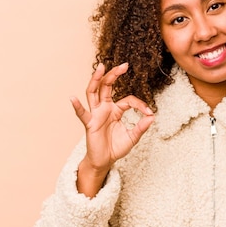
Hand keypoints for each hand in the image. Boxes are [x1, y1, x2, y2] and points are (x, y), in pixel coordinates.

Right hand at [70, 63, 154, 182]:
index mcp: (116, 110)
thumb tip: (152, 116)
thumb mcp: (132, 137)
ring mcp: (96, 114)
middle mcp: (104, 108)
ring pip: (94, 93)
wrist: (104, 161)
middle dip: (114, 75)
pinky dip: (77, 106)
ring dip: (96, 80)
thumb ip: (141, 127)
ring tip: (101, 67)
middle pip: (107, 86)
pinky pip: (82, 114)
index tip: (149, 112)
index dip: (140, 104)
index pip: (128, 100)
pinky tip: (73, 98)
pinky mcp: (90, 124)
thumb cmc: (116, 147)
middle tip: (124, 65)